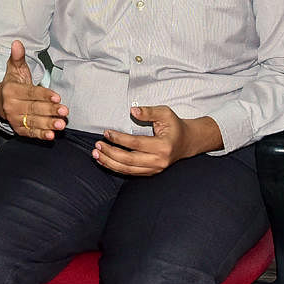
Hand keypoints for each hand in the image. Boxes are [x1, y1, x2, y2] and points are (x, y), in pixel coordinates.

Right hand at [0, 40, 67, 139]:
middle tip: (64, 111)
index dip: (44, 95)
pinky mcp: (18, 129)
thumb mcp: (14, 69)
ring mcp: (14, 119)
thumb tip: (17, 43)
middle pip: (33, 108)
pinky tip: (50, 136)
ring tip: (60, 125)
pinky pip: (30, 133)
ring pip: (33, 122)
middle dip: (50, 111)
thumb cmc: (12, 85)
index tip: (57, 97)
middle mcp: (11, 106)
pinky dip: (40, 135)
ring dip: (47, 124)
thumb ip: (18, 57)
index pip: (30, 93)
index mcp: (11, 90)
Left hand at [92, 105, 223, 175]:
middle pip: (129, 160)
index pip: (136, 144)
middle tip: (97, 145)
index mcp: (163, 146)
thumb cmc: (174, 126)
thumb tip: (132, 111)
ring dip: (109, 162)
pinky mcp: (150, 172)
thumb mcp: (165, 113)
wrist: (187, 142)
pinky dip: (115, 167)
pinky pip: (129, 172)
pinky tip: (104, 161)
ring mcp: (155, 169)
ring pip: (127, 169)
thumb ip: (149, 111)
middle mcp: (159, 161)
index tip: (106, 132)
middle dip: (110, 153)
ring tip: (96, 154)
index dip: (119, 138)